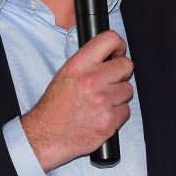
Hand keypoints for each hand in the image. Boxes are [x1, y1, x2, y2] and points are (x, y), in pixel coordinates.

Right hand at [21, 30, 132, 169]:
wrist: (47, 136)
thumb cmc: (54, 107)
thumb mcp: (65, 75)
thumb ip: (87, 63)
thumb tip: (109, 56)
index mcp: (79, 65)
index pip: (109, 39)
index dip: (118, 45)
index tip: (118, 53)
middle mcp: (92, 80)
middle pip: (126, 65)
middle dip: (121, 73)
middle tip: (111, 81)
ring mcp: (103, 101)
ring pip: (128, 90)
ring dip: (118, 96)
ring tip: (101, 102)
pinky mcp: (110, 120)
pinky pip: (126, 111)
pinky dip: (117, 114)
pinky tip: (102, 115)